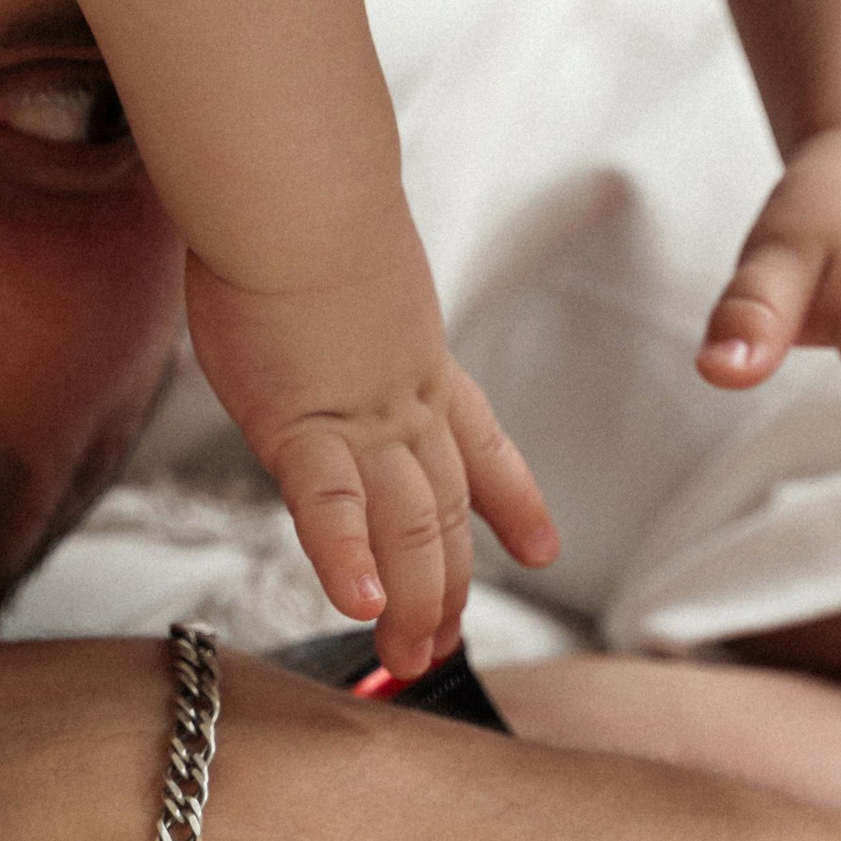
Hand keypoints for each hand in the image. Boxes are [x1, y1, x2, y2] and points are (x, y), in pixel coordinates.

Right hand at [183, 241, 556, 678]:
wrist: (299, 184)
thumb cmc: (299, 205)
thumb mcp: (342, 262)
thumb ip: (338, 297)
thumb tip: (310, 289)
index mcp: (418, 360)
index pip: (481, 443)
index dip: (513, 500)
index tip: (541, 548)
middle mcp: (403, 400)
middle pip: (442, 509)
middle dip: (447, 584)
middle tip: (441, 646)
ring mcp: (359, 417)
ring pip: (405, 525)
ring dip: (413, 597)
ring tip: (409, 656)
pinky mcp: (300, 422)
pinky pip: (330, 506)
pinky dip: (346, 558)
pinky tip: (355, 606)